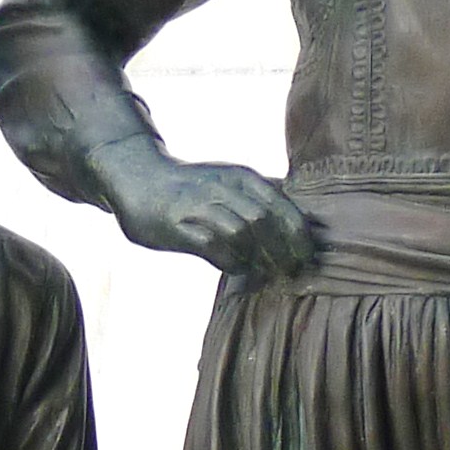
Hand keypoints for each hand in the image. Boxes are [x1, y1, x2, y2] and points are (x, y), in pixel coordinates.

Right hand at [102, 144, 315, 281]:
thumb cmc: (195, 188)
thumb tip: (304, 216)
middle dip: (282, 249)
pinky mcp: (178, 226)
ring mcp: (199, 206)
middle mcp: (222, 187)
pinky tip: (238, 268)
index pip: (280, 205)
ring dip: (258, 256)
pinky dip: (230, 260)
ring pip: (239, 232)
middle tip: (292, 270)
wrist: (142, 180)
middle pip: (263, 220)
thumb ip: (262, 195)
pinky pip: (211, 246)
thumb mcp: (232, 181)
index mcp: (242, 177)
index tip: (308, 256)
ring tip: (268, 273)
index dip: (298, 234)